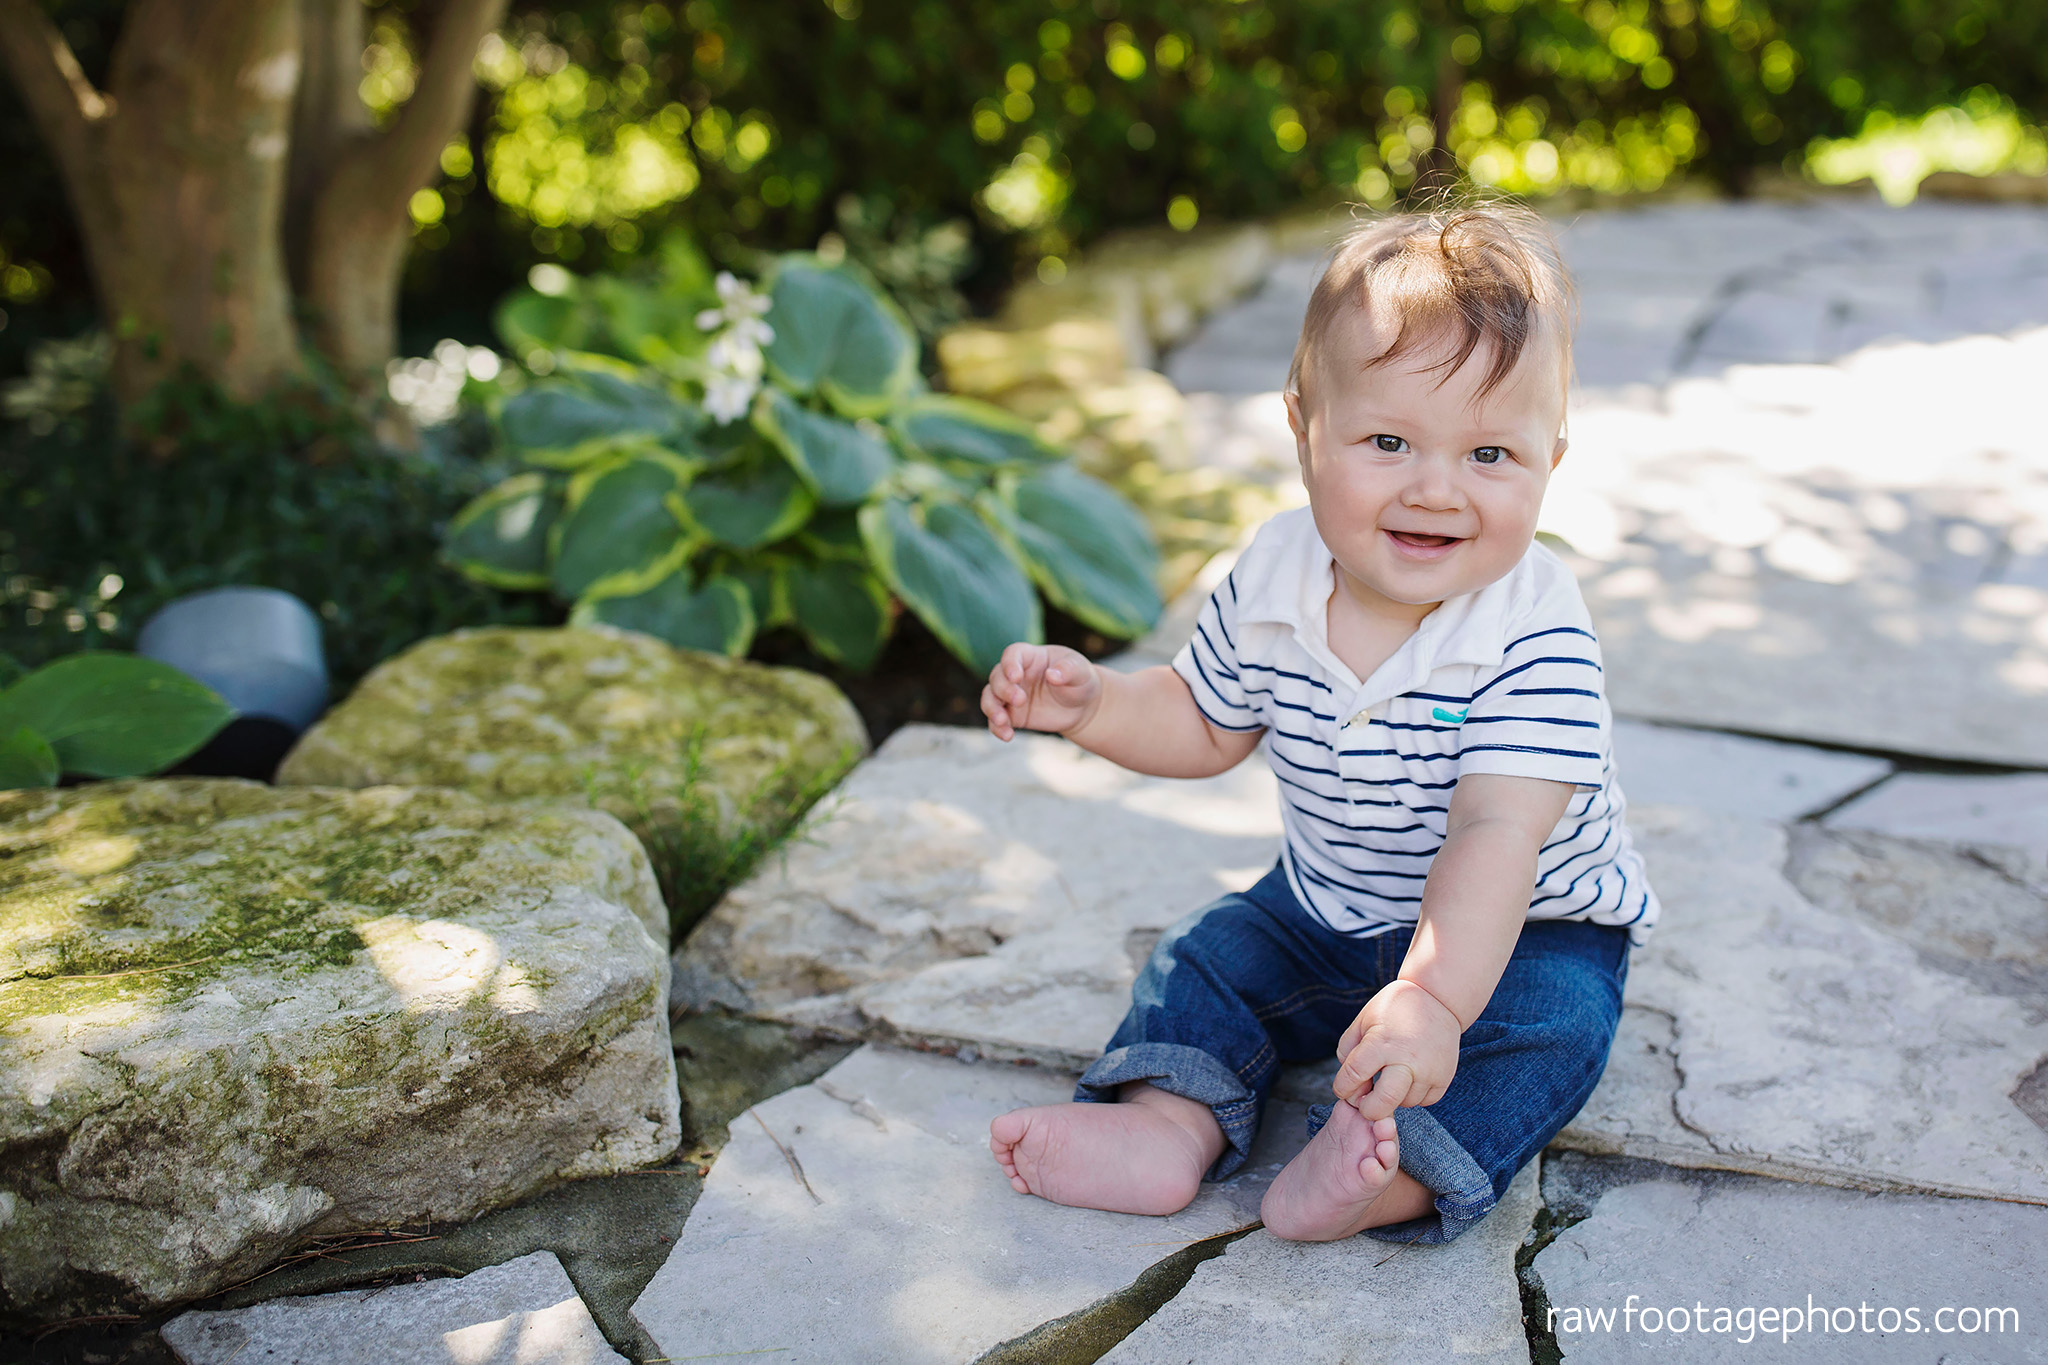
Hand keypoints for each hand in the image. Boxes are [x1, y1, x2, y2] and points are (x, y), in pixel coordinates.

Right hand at [981, 643, 1101, 740]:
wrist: (1082, 707)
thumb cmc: (1080, 680)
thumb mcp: (1081, 671)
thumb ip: (1068, 670)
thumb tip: (1052, 675)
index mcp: (1030, 657)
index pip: (1012, 654)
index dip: (1010, 664)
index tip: (1016, 676)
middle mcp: (1016, 675)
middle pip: (997, 676)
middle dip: (1003, 689)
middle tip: (1020, 700)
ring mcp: (1010, 695)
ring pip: (989, 698)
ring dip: (991, 708)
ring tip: (1003, 721)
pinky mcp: (1013, 716)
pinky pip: (996, 721)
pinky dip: (997, 728)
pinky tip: (1007, 736)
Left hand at [1331, 980, 1461, 1120]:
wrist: (1438, 998)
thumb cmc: (1395, 1009)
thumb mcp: (1363, 1020)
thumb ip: (1349, 1051)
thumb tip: (1350, 1084)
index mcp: (1381, 1043)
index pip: (1353, 1077)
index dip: (1342, 1088)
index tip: (1344, 1088)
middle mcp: (1406, 1061)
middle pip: (1381, 1105)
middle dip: (1367, 1109)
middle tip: (1365, 1099)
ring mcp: (1428, 1071)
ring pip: (1403, 1104)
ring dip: (1392, 1098)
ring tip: (1391, 1076)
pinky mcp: (1444, 1078)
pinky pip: (1424, 1102)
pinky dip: (1413, 1095)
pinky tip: (1408, 1078)